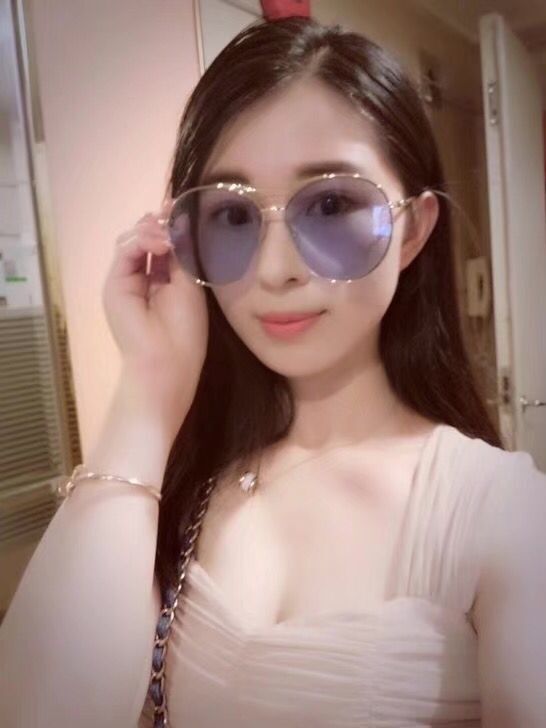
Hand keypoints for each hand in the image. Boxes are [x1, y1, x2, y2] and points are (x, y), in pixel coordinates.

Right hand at [102, 197, 207, 429]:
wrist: (166, 361)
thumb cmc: (185, 330)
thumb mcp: (189, 285)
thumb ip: (182, 255)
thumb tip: (179, 222)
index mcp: (162, 280)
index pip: (162, 244)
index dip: (170, 226)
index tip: (183, 211)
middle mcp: (141, 278)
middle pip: (144, 237)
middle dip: (161, 224)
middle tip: (176, 217)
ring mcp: (125, 280)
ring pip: (132, 239)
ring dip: (153, 231)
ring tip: (171, 237)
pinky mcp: (114, 283)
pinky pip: (124, 249)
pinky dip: (143, 240)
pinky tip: (162, 244)